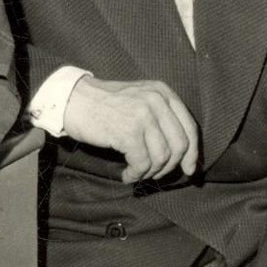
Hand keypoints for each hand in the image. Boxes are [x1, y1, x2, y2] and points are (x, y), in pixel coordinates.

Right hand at [61, 76, 198, 182]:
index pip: (189, 127)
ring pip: (162, 158)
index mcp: (162, 91)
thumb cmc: (106, 105)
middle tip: (153, 173)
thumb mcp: (140, 100)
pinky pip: (143, 164)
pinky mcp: (129, 131)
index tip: (188, 170)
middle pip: (180, 146)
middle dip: (169, 166)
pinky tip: (126, 174)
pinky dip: (135, 175)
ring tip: (135, 171)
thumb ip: (162, 118)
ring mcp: (143, 114)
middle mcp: (156, 100)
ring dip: (150, 172)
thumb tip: (186, 155)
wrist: (74, 100)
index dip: (192, 153)